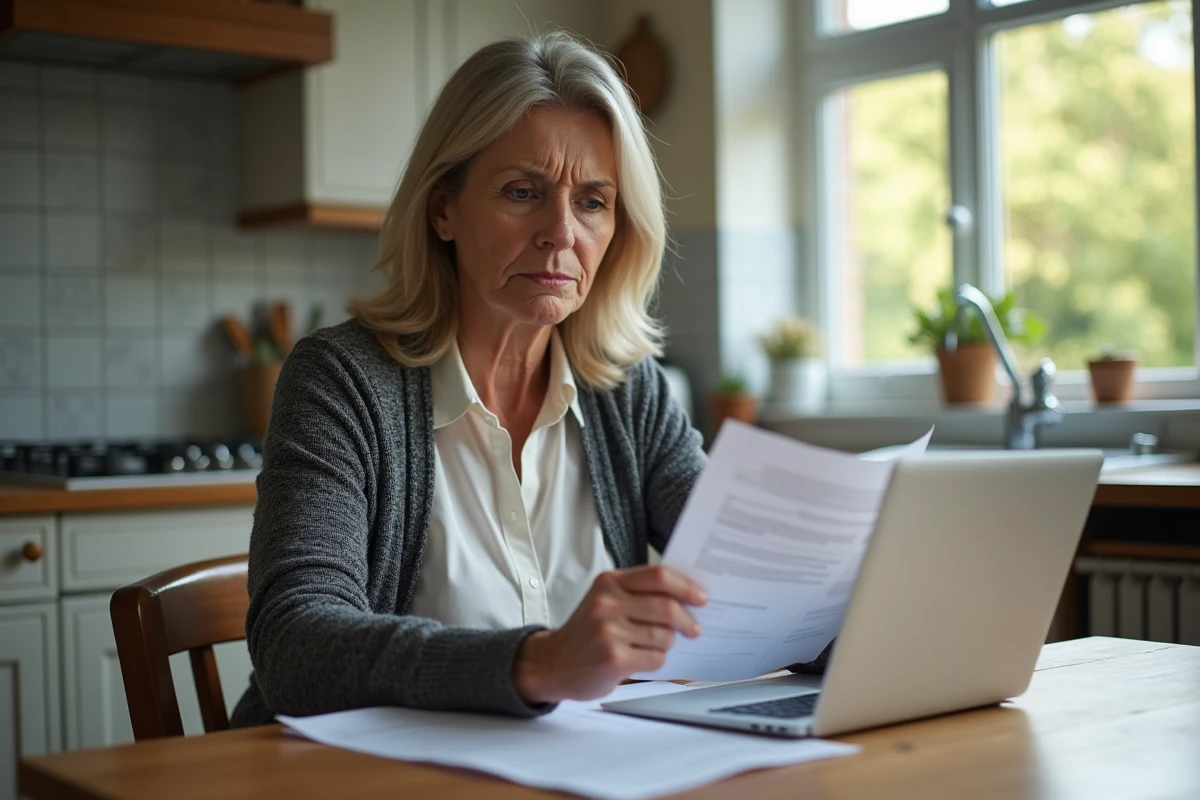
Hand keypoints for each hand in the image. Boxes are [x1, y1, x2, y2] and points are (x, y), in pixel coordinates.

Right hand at [513, 565, 706, 704]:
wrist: (552, 663)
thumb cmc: (587, 632)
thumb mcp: (605, 601)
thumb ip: (638, 594)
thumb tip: (687, 597)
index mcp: (609, 582)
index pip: (659, 576)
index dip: (686, 587)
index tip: (702, 598)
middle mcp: (607, 602)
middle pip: (667, 607)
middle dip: (687, 620)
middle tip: (694, 630)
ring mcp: (609, 631)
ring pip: (664, 636)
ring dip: (667, 644)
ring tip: (651, 646)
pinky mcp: (613, 658)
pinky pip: (656, 658)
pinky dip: (655, 661)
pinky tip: (639, 660)